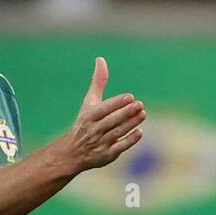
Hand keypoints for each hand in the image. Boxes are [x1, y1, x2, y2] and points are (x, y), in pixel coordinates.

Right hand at [60, 57, 145, 171]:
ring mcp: (100, 143)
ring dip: (131, 124)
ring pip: (117, 132)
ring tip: (143, 114)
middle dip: (126, 113)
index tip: (129, 97)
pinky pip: (119, 147)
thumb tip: (101, 59)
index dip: (117, 103)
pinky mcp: (106, 156)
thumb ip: (97, 83)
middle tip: (140, 104)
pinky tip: (139, 132)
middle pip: (112, 120)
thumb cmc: (84, 123)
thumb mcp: (89, 103)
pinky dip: (129, 140)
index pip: (104, 108)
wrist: (72, 153)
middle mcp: (93, 130)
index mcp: (88, 116)